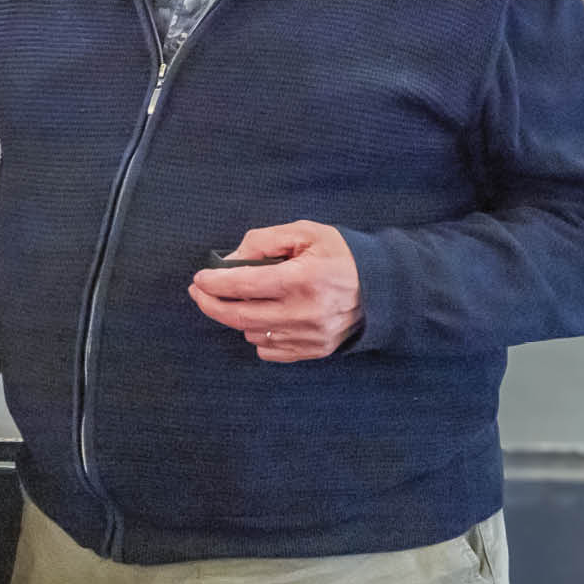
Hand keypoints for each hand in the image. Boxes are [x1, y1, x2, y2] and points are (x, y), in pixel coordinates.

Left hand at [188, 220, 363, 362]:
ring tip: (237, 299)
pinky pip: (269, 350)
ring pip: (251, 333)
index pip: (243, 285)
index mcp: (303, 279)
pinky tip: (261, 316)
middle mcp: (305, 312)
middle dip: (210, 304)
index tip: (199, 278)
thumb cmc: (342, 254)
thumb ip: (264, 241)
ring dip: (236, 317)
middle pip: (239, 316)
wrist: (385, 287)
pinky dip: (256, 334)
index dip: (214, 283)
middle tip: (199, 292)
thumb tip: (229, 259)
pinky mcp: (314, 350)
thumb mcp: (305, 233)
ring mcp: (310, 336)